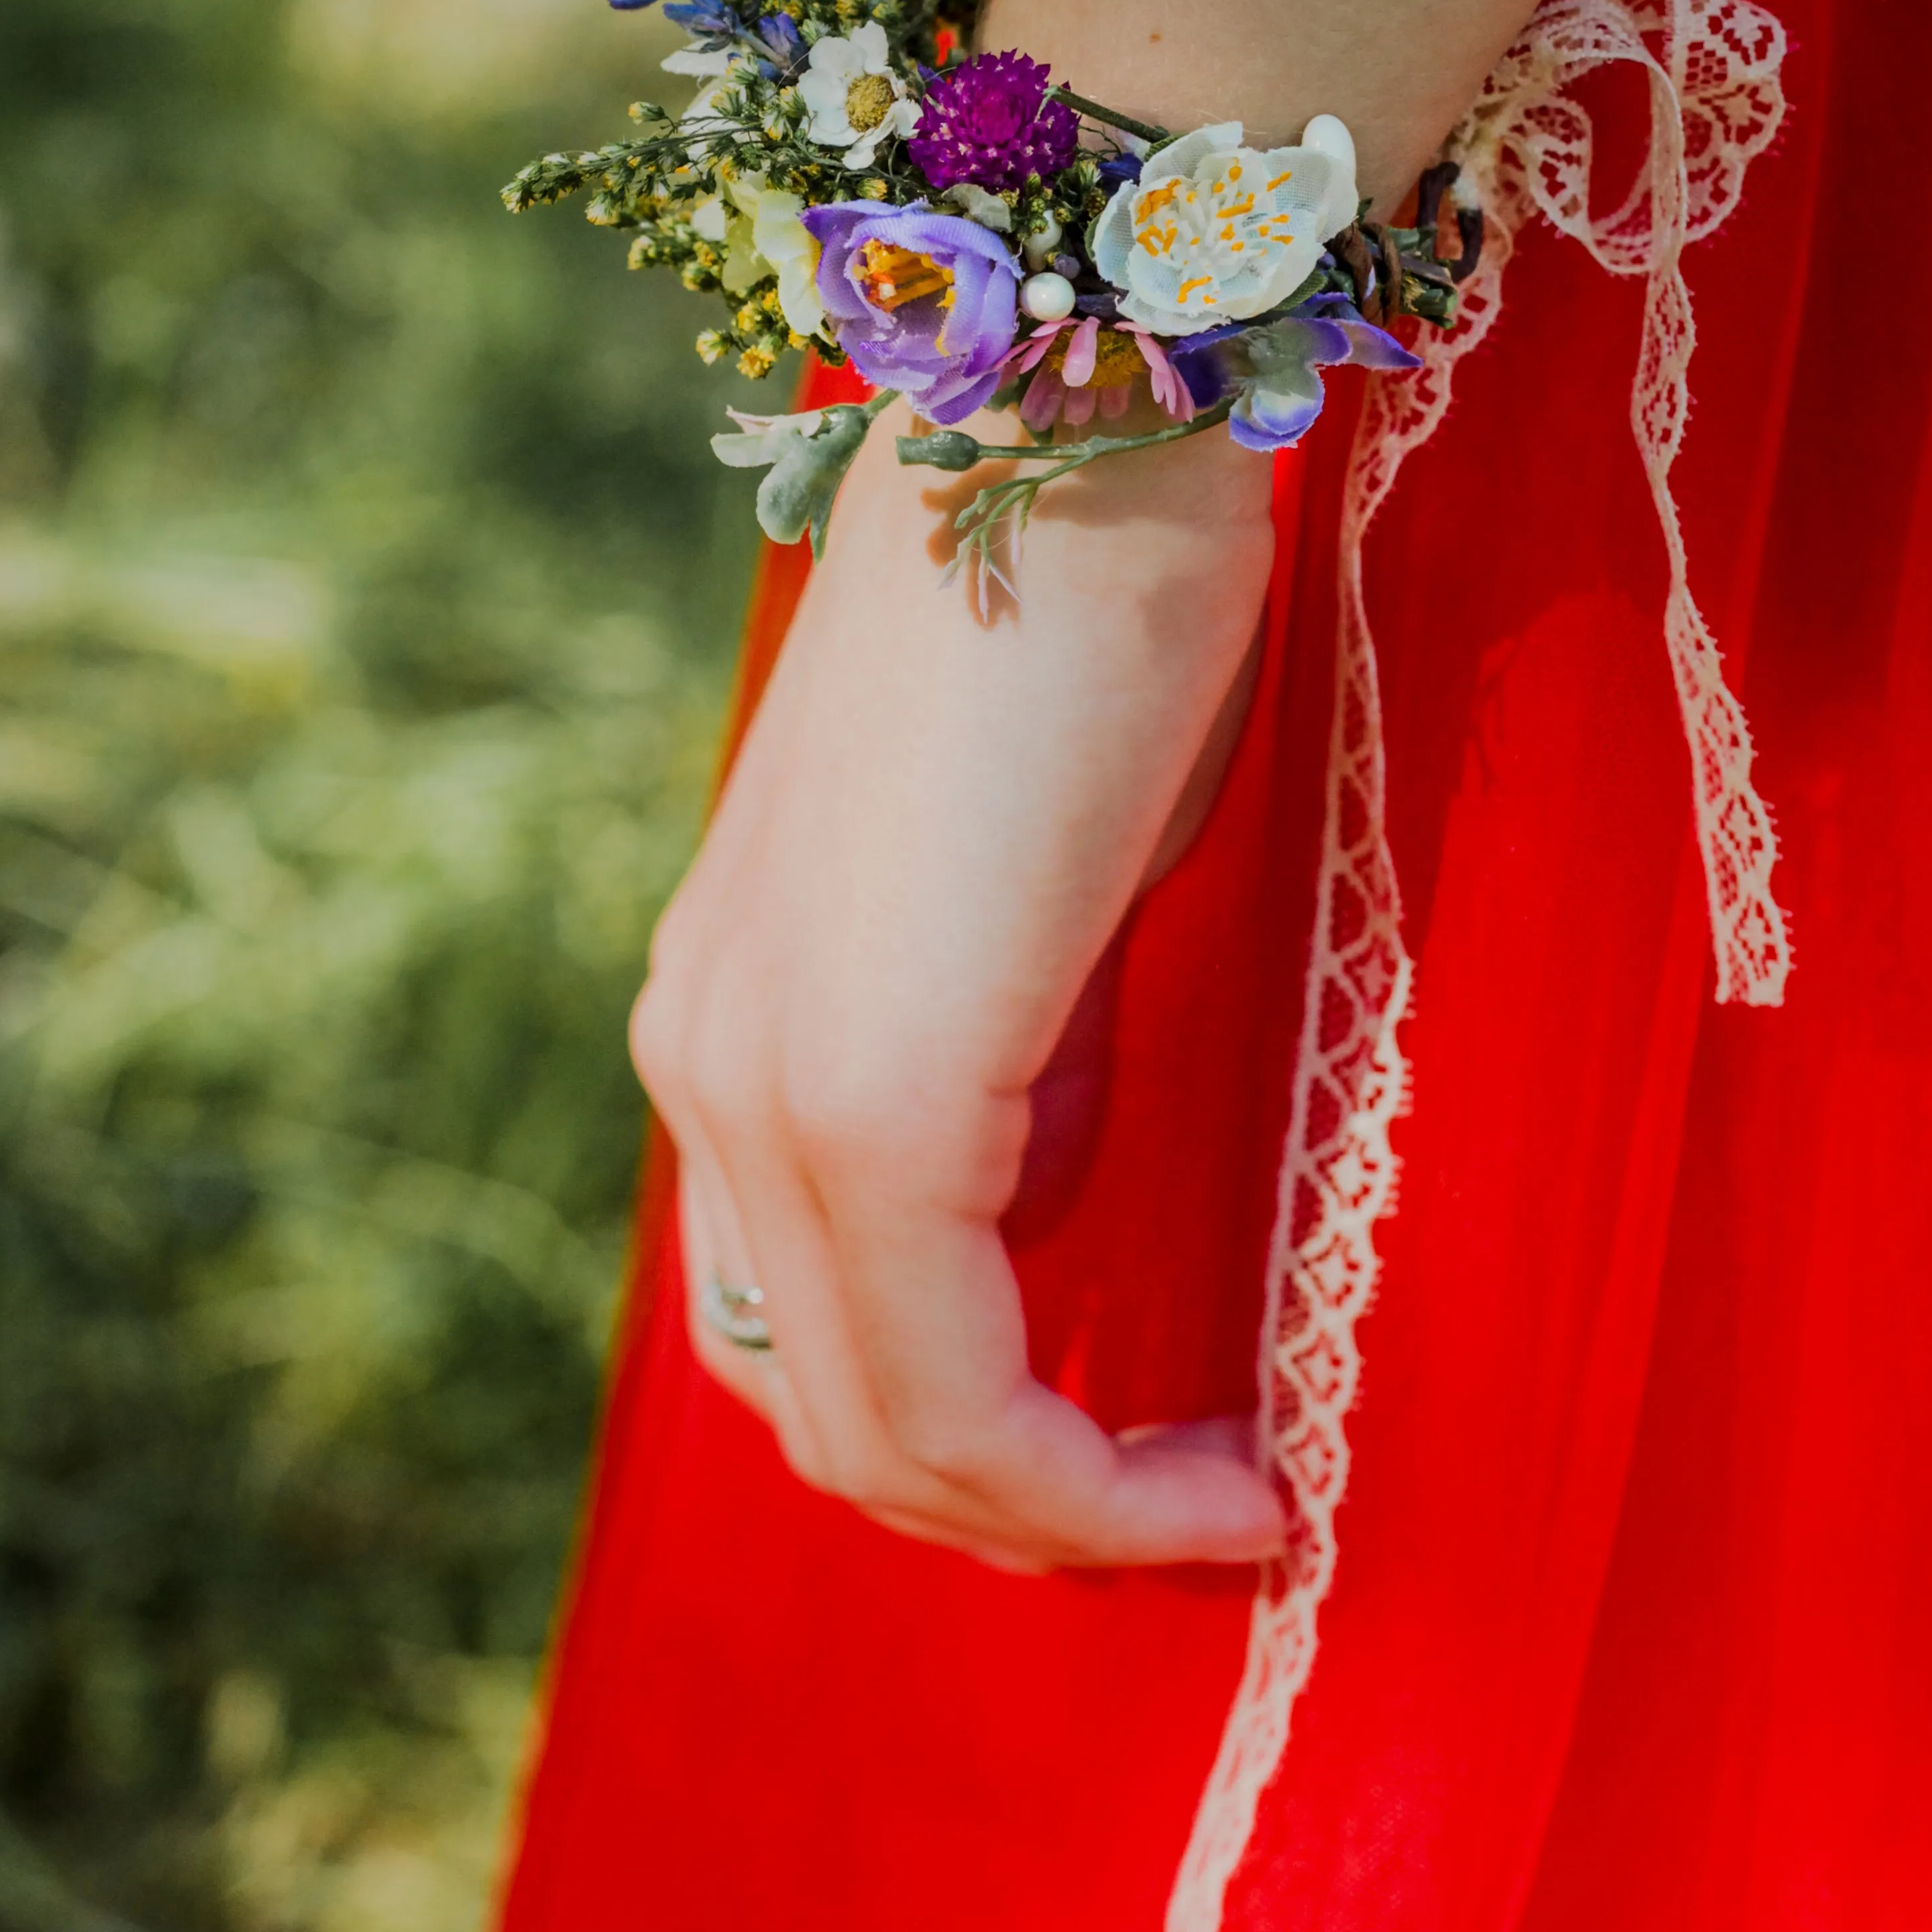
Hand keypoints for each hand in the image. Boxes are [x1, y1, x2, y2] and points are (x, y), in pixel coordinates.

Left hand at [629, 405, 1287, 1573]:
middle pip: (826, 1405)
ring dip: (1058, 1511)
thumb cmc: (1097, 614)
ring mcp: (766, 1078)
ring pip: (881, 1419)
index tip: (1170, 1456)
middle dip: (1018, 1509)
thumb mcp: (1044, 886)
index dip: (980, 1441)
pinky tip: (1224, 1463)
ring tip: (1223, 1503)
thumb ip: (1018, 1052)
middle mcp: (707, 1059)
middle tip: (1200, 1513)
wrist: (1079, 418)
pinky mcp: (869, 1087)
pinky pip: (957, 1374)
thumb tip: (1050, 1182)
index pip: (811, 1317)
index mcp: (729, 1009)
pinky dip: (1084, 1467)